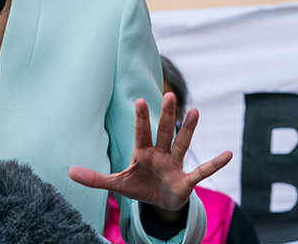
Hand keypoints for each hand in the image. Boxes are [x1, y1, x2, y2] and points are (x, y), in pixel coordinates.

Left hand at [69, 93, 231, 218]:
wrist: (158, 203)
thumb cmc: (138, 186)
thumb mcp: (115, 184)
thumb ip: (94, 178)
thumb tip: (68, 172)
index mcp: (142, 152)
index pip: (141, 132)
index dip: (141, 118)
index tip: (139, 100)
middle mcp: (160, 154)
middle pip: (164, 132)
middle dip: (167, 115)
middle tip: (170, 94)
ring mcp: (175, 165)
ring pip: (183, 144)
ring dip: (190, 129)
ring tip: (196, 111)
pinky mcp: (186, 181)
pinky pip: (202, 171)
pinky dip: (215, 164)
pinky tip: (228, 154)